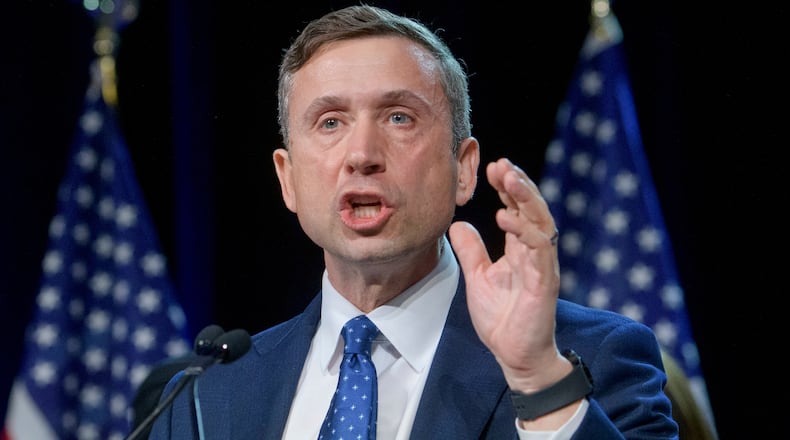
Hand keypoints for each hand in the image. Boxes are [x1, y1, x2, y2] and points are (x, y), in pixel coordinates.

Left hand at [448, 158, 568, 391]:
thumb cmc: (502, 318)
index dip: (508, 187)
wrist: (514, 355)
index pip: (518, 209)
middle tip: (501, 164)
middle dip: (519, 183)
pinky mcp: (544, 282)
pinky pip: (539, 250)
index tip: (493, 166)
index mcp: (521, 249)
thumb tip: (457, 224)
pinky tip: (505, 217)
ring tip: (508, 178)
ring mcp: (542, 266)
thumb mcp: (478, 277)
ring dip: (526, 198)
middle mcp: (535, 252)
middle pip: (533, 208)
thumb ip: (471, 251)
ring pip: (541, 222)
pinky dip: (524, 230)